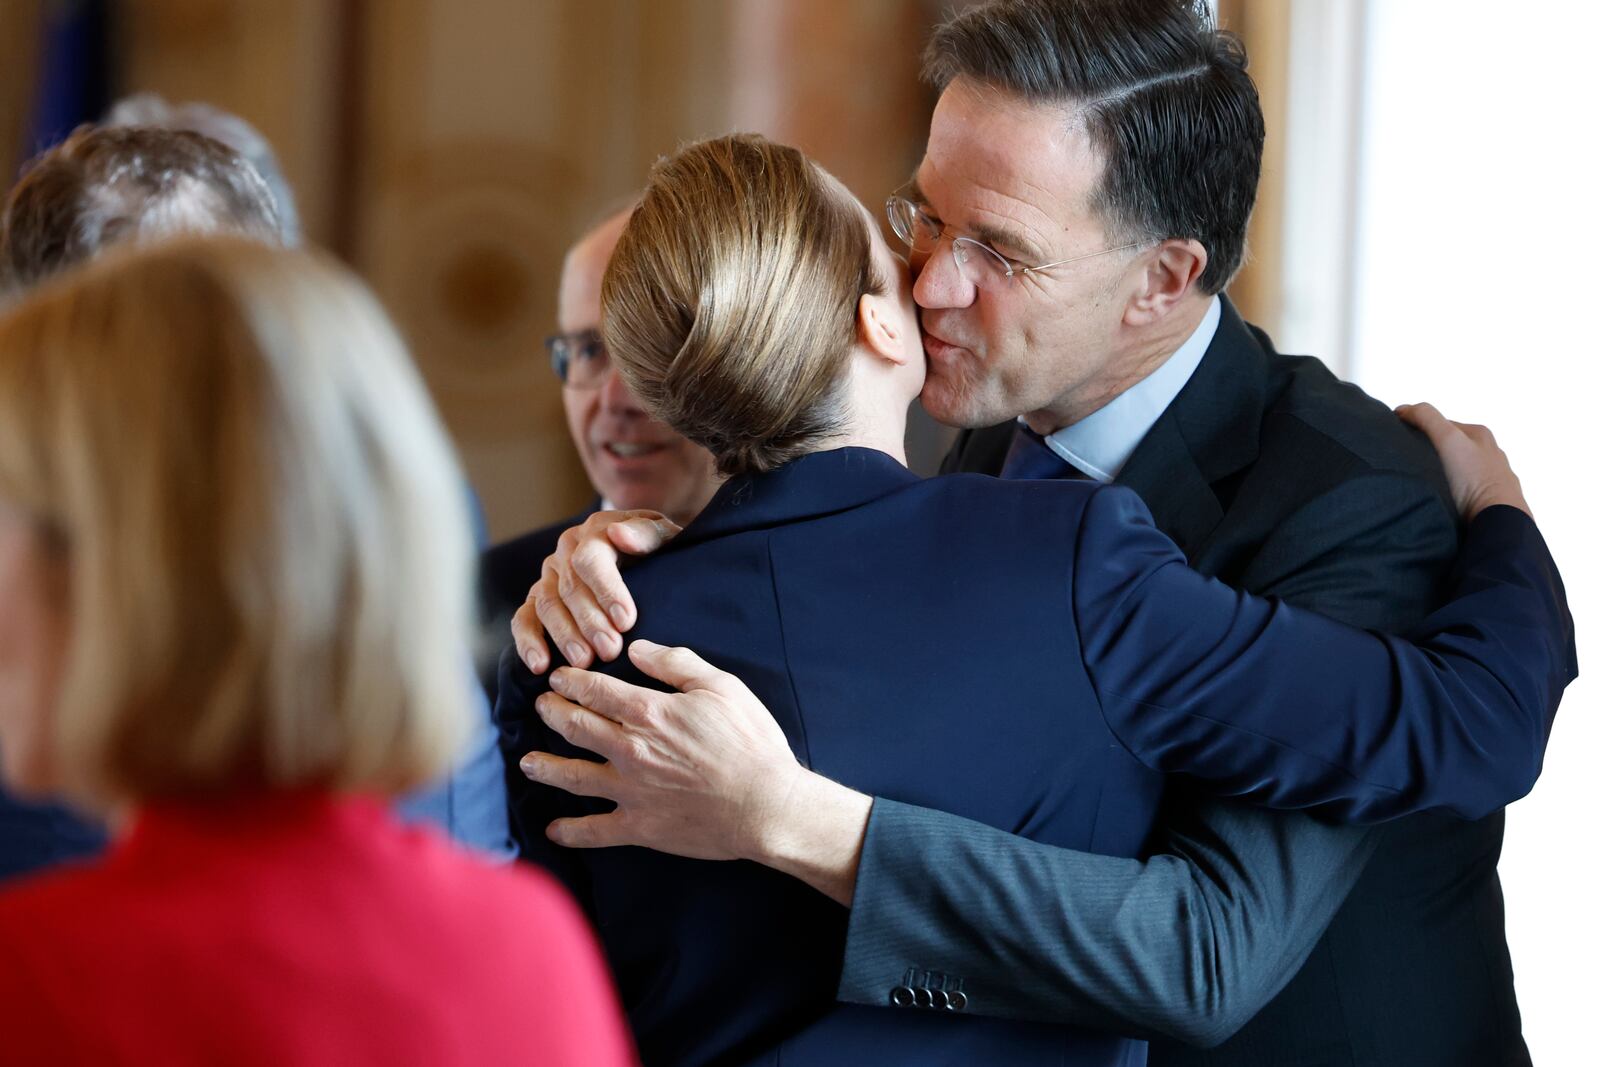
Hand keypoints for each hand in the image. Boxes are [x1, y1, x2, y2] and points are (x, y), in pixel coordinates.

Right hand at [511, 509, 680, 671]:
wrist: (648, 555)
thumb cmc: (658, 550)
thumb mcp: (663, 535)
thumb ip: (646, 533)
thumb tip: (619, 534)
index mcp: (596, 530)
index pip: (591, 558)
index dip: (606, 590)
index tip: (626, 622)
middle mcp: (567, 550)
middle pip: (569, 587)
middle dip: (589, 622)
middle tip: (610, 651)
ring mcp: (550, 575)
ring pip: (547, 606)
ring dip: (564, 636)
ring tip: (583, 662)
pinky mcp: (538, 598)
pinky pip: (524, 619)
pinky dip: (528, 642)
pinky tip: (540, 665)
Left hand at [520, 640, 870, 903]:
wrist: (767, 806)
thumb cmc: (751, 743)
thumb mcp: (722, 688)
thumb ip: (676, 664)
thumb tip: (636, 649)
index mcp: (649, 713)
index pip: (596, 690)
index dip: (571, 681)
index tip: (558, 677)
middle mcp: (630, 750)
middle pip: (576, 727)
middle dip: (552, 713)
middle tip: (541, 706)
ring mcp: (631, 791)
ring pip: (573, 777)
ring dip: (545, 767)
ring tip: (527, 761)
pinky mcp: (639, 827)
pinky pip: (595, 830)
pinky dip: (570, 831)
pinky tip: (554, 829)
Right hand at [1396, 402, 1530, 520]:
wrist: (1498, 519)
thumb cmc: (1474, 480)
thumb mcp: (1448, 439)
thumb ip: (1427, 418)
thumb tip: (1404, 408)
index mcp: (1481, 435)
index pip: (1444, 424)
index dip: (1422, 429)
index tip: (1404, 439)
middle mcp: (1491, 453)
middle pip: (1454, 446)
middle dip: (1434, 451)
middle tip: (1413, 462)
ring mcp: (1494, 478)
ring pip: (1462, 469)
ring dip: (1445, 473)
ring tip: (1427, 483)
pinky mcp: (1491, 501)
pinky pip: (1467, 491)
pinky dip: (1455, 492)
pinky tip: (1446, 499)